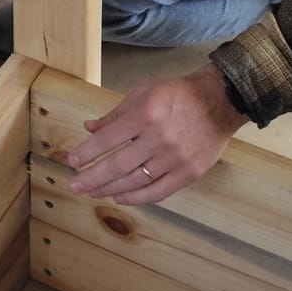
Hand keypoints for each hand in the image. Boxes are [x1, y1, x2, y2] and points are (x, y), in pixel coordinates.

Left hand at [49, 66, 244, 204]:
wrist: (220, 101)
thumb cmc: (177, 94)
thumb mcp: (143, 93)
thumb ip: (115, 114)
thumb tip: (89, 128)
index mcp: (144, 115)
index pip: (107, 140)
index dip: (87, 153)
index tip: (71, 162)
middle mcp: (158, 139)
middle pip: (118, 165)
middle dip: (93, 178)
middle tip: (75, 186)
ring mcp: (174, 159)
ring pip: (135, 181)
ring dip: (110, 189)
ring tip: (93, 192)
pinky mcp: (188, 173)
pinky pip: (158, 192)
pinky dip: (136, 197)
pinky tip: (120, 197)